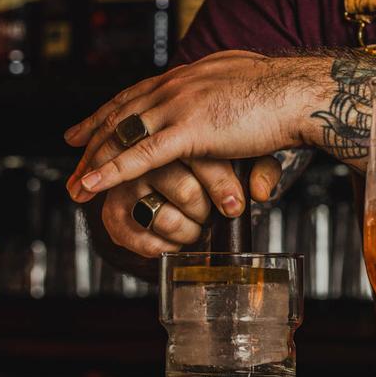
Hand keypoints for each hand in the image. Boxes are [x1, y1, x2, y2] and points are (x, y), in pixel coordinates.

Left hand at [65, 50, 326, 198]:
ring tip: (75, 186)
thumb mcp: (250, 92)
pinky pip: (141, 155)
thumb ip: (234, 112)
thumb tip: (241, 150)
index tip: (88, 124)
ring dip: (94, 161)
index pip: (139, 91)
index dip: (110, 109)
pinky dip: (112, 172)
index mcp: (191, 74)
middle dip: (92, 136)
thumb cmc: (287, 94)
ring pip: (124, 134)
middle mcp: (178, 83)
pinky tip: (92, 187)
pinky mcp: (190, 129)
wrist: (301, 90)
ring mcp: (181, 104)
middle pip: (122, 111)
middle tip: (70, 155)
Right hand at [92, 157, 282, 258]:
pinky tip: (173, 243)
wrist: (183, 167)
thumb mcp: (250, 153)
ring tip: (196, 227)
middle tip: (213, 214)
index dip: (222, 187)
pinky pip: (138, 238)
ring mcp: (127, 183)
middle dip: (205, 210)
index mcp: (182, 130)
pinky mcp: (113, 210)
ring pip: (165, 218)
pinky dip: (160, 246)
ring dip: (187, 230)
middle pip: (186, 191)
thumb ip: (262, 168)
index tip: (234, 206)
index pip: (204, 160)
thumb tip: (259, 191)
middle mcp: (148, 155)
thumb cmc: (220, 153)